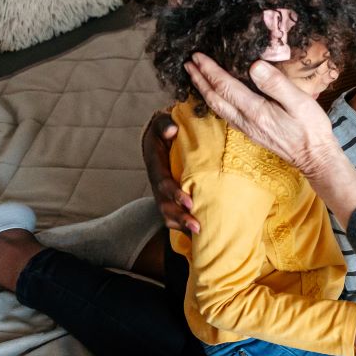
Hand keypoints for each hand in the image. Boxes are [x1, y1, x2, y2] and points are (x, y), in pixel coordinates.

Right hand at [143, 111, 198, 234]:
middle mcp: (157, 181)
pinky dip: (184, 225)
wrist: (162, 135)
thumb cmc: (166, 127)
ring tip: (199, 233)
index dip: (173, 193)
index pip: (162, 182)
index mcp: (155, 164)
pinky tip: (200, 233)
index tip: (188, 201)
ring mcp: (162, 191)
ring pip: (168, 213)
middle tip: (196, 225)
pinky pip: (174, 213)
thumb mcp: (162, 122)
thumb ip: (164, 124)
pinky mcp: (171, 196)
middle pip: (164, 204)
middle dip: (179, 216)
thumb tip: (171, 129)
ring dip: (182, 224)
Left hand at [185, 54, 337, 177]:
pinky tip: (216, 98)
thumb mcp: (300, 102)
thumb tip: (254, 66)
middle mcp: (246, 121)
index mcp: (256, 110)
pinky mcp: (252, 133)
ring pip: (217, 108)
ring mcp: (247, 129)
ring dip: (204, 91)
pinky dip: (215, 102)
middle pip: (215, 98)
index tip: (198, 56)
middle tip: (189, 64)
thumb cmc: (311, 128)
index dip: (210, 70)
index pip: (226, 86)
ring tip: (196, 77)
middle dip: (200, 79)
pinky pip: (226, 115)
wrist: (315, 158)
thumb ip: (276, 84)